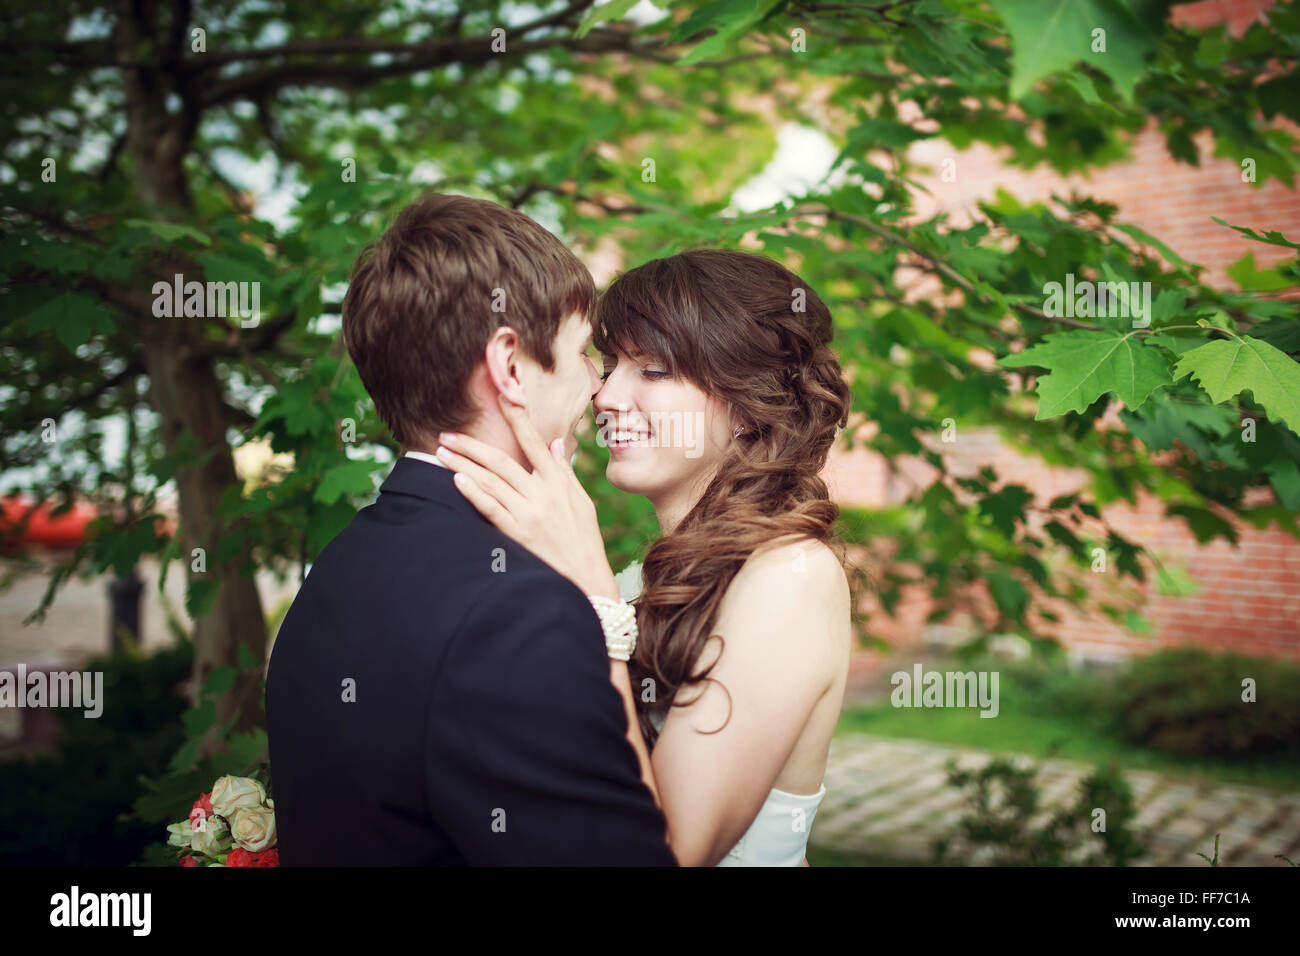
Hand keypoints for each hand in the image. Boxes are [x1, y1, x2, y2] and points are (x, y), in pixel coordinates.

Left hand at [436, 394, 618, 600]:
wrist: (586, 579)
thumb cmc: (583, 540)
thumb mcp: (581, 502)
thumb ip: (564, 472)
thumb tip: (554, 444)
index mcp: (558, 482)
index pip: (534, 442)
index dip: (517, 418)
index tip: (502, 397)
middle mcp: (543, 493)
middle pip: (501, 460)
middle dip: (471, 446)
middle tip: (447, 434)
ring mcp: (529, 513)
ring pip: (491, 481)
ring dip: (463, 465)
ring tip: (441, 454)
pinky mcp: (518, 533)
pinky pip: (491, 508)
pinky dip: (474, 493)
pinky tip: (457, 480)